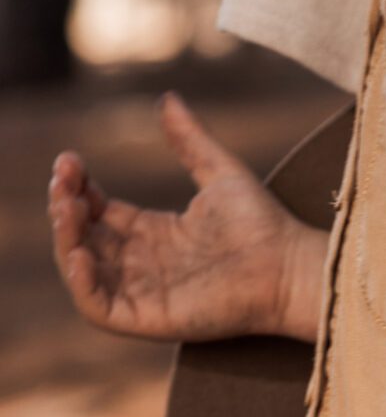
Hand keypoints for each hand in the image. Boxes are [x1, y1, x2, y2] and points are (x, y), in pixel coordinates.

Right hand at [47, 92, 328, 345]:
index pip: (100, 210)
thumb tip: (167, 98)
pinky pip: (99, 308)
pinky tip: (80, 252)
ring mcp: (142, 292)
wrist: (290, 265)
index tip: (70, 160)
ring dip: (66, 240)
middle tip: (63, 177)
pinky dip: (81, 284)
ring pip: (83, 270)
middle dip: (65, 207)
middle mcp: (141, 262)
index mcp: (153, 231)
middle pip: (85, 237)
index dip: (79, 187)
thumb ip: (189, 139)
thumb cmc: (262, 223)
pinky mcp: (147, 318)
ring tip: (67, 207)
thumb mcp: (219, 171)